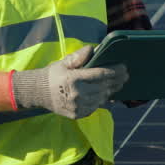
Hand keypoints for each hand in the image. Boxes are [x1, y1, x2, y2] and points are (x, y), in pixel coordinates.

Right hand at [12, 46, 128, 118]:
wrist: (38, 93)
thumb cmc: (54, 74)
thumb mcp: (64, 62)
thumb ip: (79, 56)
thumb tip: (94, 49)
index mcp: (74, 79)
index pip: (100, 74)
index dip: (115, 71)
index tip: (124, 67)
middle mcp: (76, 95)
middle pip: (104, 87)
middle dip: (117, 81)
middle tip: (126, 75)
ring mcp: (77, 107)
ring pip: (102, 98)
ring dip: (110, 90)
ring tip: (118, 84)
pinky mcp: (78, 115)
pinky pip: (96, 107)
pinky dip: (102, 100)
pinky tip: (106, 93)